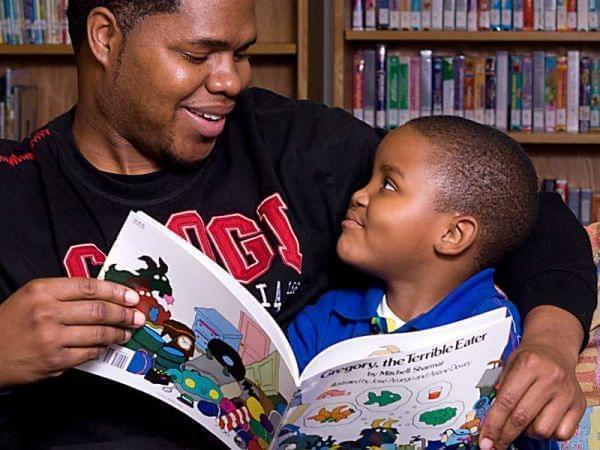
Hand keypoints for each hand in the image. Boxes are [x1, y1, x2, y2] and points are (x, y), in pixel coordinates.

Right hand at [0, 277, 145, 387]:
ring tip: (127, 331)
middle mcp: (47, 313)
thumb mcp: (32, 296)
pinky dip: (101, 348)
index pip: (90, 287)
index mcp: (43, 291)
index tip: (132, 296)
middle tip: (138, 316)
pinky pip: (89, 353)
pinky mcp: (55, 361)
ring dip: (118, 333)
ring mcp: (52, 338)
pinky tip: (107, 345)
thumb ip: (64, 293)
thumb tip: (103, 295)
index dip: (116, 291)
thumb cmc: (10, 323)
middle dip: (125, 314)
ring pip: (98, 333)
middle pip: (99, 310)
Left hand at [479, 307, 585, 448]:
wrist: (555, 350)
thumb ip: (500, 386)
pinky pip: (561, 433)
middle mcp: (550, 378)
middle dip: (504, 435)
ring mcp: (566, 393)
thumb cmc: (530, 358)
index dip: (493, 423)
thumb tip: (490, 418)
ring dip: (528, 432)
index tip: (485, 438)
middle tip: (494, 443)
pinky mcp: (579, 405)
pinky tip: (541, 421)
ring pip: (542, 429)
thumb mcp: (510, 363)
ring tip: (523, 422)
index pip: (506, 401)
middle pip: (521, 418)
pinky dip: (549, 433)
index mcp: (529, 364)